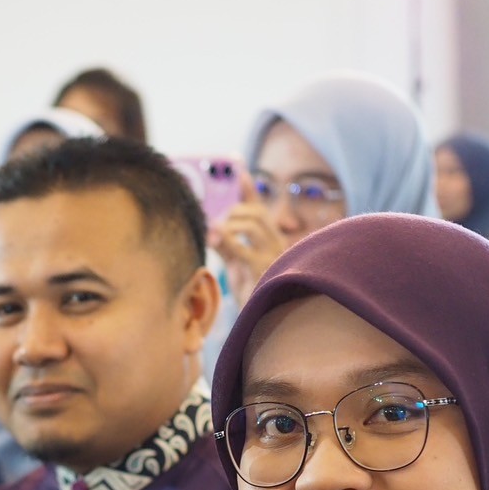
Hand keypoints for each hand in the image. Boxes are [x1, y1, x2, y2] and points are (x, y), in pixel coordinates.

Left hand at [207, 172, 288, 304]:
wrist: (259, 320)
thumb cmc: (248, 291)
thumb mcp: (235, 263)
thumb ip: (225, 243)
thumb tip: (211, 226)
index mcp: (270, 239)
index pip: (259, 207)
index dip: (249, 188)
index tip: (238, 169)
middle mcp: (277, 243)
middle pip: (255, 211)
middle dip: (231, 212)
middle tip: (214, 225)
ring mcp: (273, 254)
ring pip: (252, 222)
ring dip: (228, 224)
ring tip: (214, 236)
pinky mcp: (264, 269)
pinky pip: (244, 247)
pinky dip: (228, 241)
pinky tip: (217, 243)